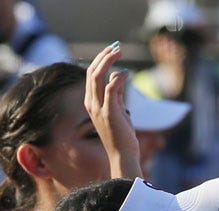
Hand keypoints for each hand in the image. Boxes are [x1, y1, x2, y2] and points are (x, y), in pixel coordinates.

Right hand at [86, 43, 141, 178]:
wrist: (122, 156)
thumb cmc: (122, 136)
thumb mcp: (118, 110)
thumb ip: (116, 94)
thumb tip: (118, 75)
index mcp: (91, 103)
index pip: (90, 75)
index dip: (100, 60)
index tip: (112, 50)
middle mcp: (91, 104)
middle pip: (92, 72)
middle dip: (103, 56)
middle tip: (117, 46)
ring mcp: (99, 108)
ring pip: (97, 76)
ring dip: (108, 60)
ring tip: (119, 51)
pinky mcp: (109, 112)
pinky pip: (111, 87)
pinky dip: (118, 76)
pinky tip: (127, 73)